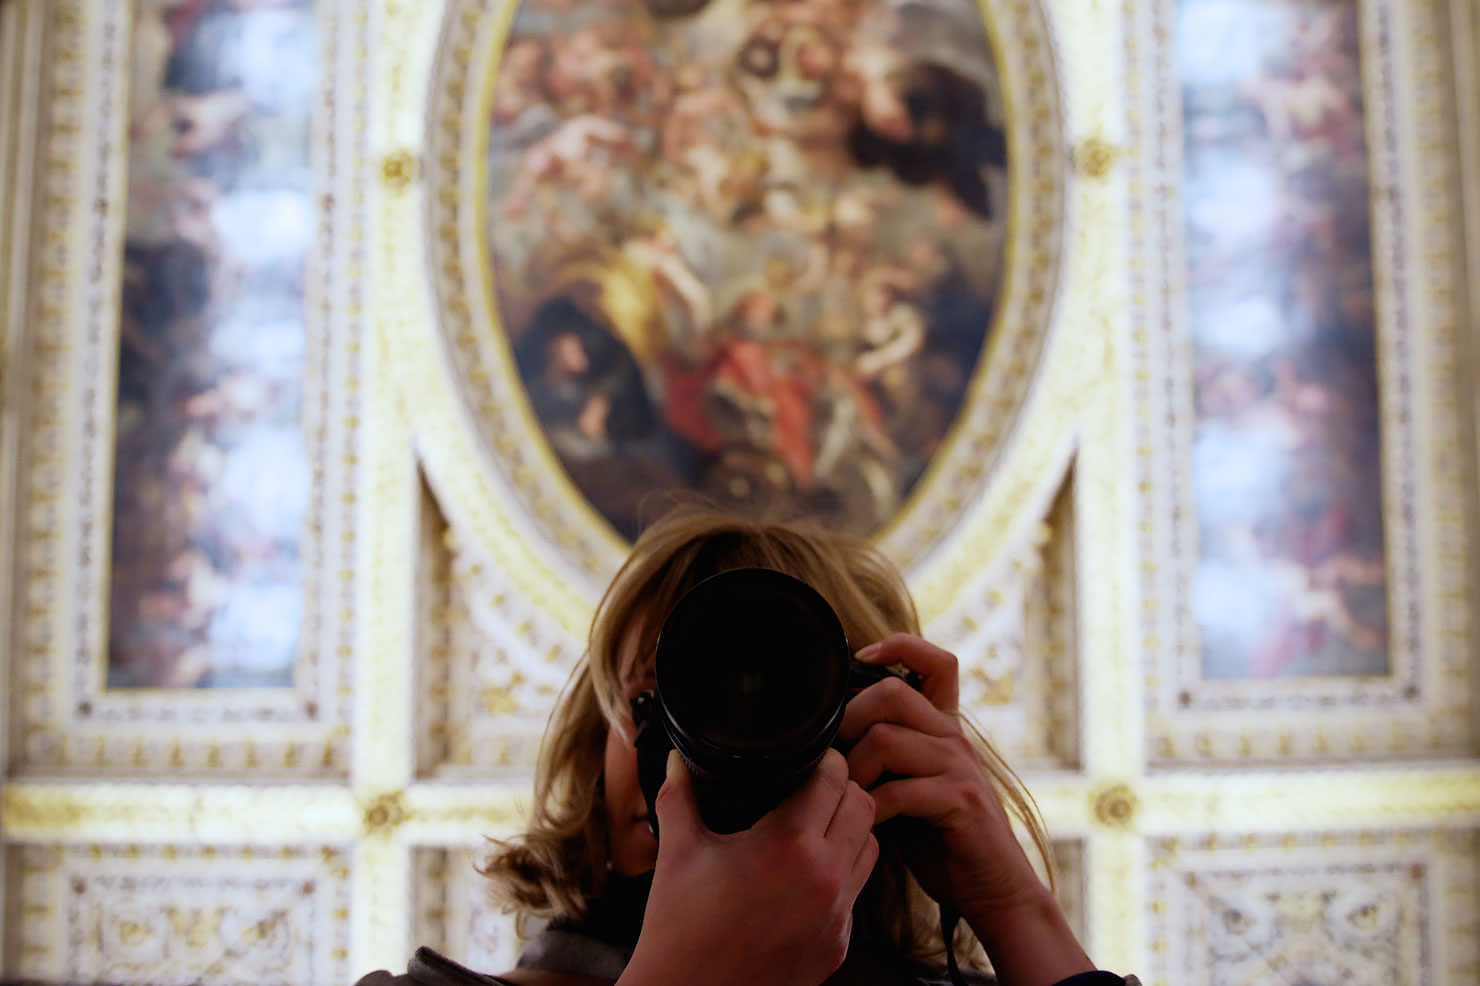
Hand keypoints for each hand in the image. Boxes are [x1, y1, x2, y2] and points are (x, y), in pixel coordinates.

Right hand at [620, 749, 878, 985]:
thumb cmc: (679, 929)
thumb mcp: (678, 852)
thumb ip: (680, 796)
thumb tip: (677, 761)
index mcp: (789, 845)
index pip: (835, 778)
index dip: (824, 760)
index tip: (808, 758)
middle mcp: (824, 878)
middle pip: (864, 806)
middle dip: (841, 791)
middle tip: (813, 788)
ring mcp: (836, 916)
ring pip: (871, 848)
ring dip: (850, 831)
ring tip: (814, 828)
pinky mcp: (837, 946)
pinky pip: (856, 894)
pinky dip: (841, 875)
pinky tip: (807, 874)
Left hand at [842, 634, 1092, 985]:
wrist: (991, 888)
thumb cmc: (939, 839)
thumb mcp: (908, 785)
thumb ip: (882, 757)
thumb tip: (825, 740)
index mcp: (943, 728)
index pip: (937, 662)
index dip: (900, 646)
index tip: (862, 659)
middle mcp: (954, 738)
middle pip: (891, 694)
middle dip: (849, 719)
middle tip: (834, 756)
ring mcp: (960, 768)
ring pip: (887, 739)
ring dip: (854, 769)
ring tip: (847, 796)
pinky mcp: (961, 801)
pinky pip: (901, 790)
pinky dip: (873, 807)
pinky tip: (868, 823)